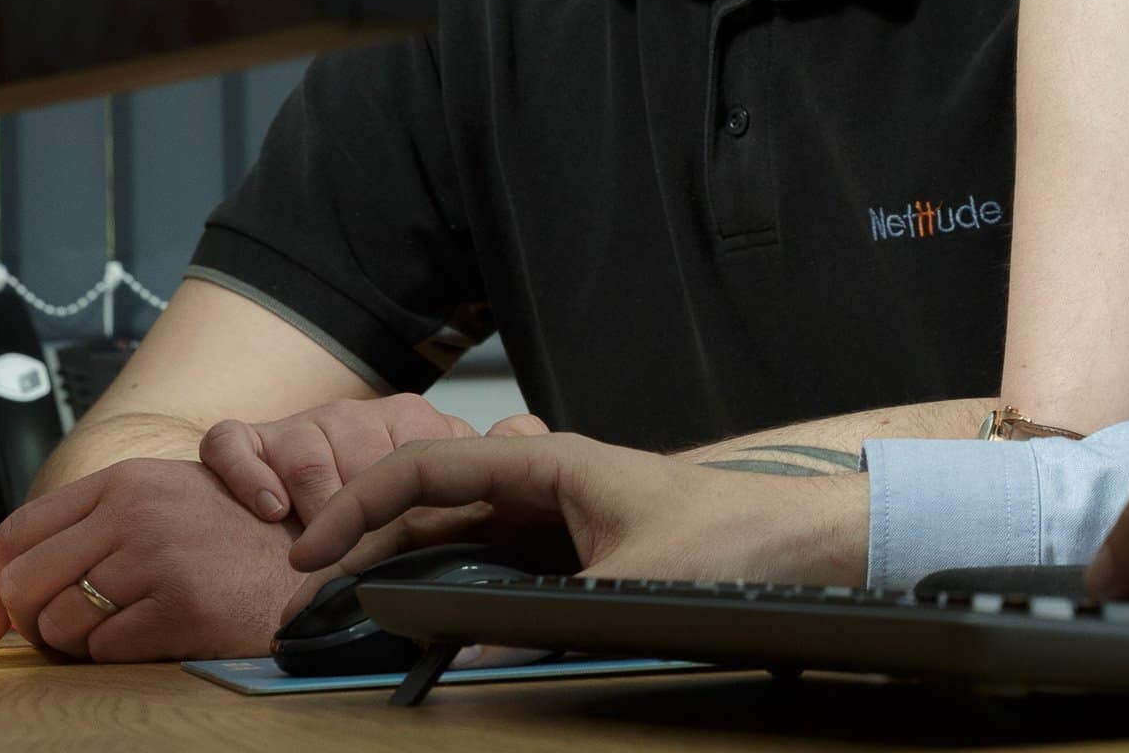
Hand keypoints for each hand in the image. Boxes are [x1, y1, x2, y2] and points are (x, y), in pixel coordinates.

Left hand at [0, 456, 313, 660]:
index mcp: (126, 479)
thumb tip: (12, 582)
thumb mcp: (166, 501)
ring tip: (122, 630)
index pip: (18, 531)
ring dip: (78, 645)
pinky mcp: (179, 605)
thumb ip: (97, 523)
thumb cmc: (235, 539)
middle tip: (56, 637)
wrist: (315, 561)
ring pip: (59, 626)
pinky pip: (104, 652)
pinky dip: (119, 657)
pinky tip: (155, 635)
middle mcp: (136, 510)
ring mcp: (158, 556)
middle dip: (28, 624)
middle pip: (25, 584)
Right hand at [202, 390, 548, 527]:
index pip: (419, 457)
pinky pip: (234, 442)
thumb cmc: (405, 520)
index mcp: (425, 428)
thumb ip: (492, 487)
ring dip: (308, 503)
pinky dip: (247, 472)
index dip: (410, 508)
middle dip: (357, 522)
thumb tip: (515, 443)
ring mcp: (312, 424)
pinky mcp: (252, 439)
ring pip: (304, 450)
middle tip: (356, 571)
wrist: (271, 510)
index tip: (399, 555)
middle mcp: (367, 415)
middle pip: (358, 460)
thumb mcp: (476, 502)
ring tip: (311, 551)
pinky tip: (268, 510)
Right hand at [285, 430, 866, 587]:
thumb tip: (469, 660)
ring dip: (407, 579)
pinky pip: (502, 576)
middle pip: (437, 513)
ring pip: (464, 548)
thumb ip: (545, 624)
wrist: (818, 547)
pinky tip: (430, 634)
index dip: (360, 508)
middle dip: (368, 552)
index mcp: (557, 468)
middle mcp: (555, 489)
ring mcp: (569, 526)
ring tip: (354, 625)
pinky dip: (457, 600)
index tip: (310, 554)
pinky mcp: (587, 562)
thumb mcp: (632, 591)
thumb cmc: (742, 544)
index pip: (430, 472)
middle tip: (312, 610)